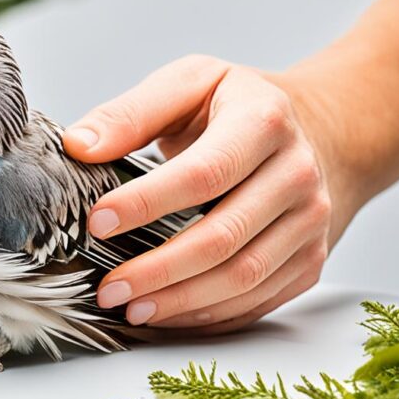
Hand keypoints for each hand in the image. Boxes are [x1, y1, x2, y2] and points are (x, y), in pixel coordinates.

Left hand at [63, 55, 343, 332]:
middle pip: (224, 236)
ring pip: (244, 276)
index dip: (147, 202)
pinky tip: (166, 313)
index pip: (204, 173)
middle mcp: (296, 174)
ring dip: (181, 301)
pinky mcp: (309, 259)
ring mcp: (309, 222)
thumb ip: (130, 113)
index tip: (98, 223)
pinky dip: (208, 315)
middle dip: (159, 269)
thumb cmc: (237, 106)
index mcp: (262, 121)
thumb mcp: (188, 84)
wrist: (320, 130)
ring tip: (131, 309)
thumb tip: (78, 145)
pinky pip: (258, 299)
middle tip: (109, 287)